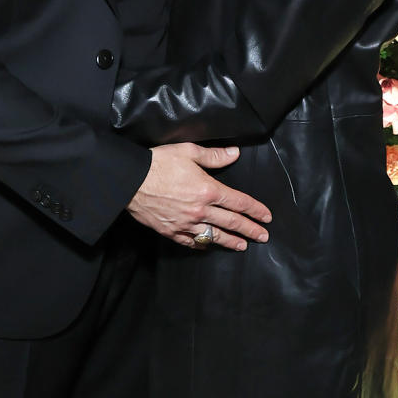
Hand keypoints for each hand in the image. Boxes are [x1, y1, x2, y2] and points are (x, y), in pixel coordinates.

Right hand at [126, 144, 271, 250]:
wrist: (131, 181)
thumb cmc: (159, 163)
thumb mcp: (188, 151)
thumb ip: (214, 156)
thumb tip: (234, 153)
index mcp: (208, 190)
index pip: (239, 202)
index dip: (256, 210)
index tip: (266, 217)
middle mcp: (201, 210)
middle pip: (232, 223)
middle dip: (250, 230)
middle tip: (263, 237)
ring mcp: (186, 224)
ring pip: (214, 236)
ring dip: (231, 242)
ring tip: (242, 246)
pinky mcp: (171, 231)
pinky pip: (191, 242)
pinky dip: (201, 244)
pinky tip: (207, 245)